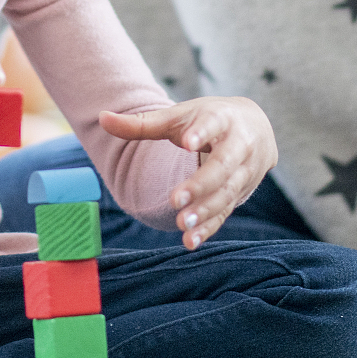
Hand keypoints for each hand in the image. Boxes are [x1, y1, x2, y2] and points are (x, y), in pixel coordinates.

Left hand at [98, 97, 275, 249]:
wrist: (255, 126)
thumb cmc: (209, 119)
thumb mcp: (180, 116)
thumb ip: (142, 123)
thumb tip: (101, 118)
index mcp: (222, 119)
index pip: (213, 124)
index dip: (202, 132)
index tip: (187, 142)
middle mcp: (240, 145)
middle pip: (224, 165)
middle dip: (201, 183)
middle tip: (175, 199)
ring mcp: (244, 172)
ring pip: (227, 193)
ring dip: (205, 210)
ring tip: (181, 223)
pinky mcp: (241, 194)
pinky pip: (226, 213)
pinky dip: (209, 228)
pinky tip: (190, 241)